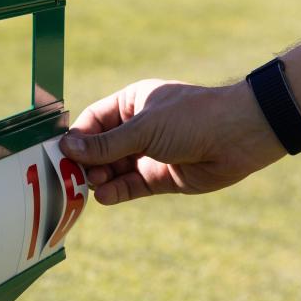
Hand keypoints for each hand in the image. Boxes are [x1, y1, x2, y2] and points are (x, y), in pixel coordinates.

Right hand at [59, 79, 285, 204]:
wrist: (240, 136)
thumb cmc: (192, 118)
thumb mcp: (143, 128)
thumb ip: (105, 144)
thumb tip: (67, 149)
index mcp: (131, 104)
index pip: (93, 122)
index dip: (77, 139)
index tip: (60, 155)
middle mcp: (138, 128)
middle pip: (100, 149)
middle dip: (86, 163)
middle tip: (71, 177)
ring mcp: (148, 154)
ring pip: (112, 170)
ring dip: (99, 179)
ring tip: (91, 186)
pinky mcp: (159, 178)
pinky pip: (129, 186)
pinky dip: (115, 192)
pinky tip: (104, 196)